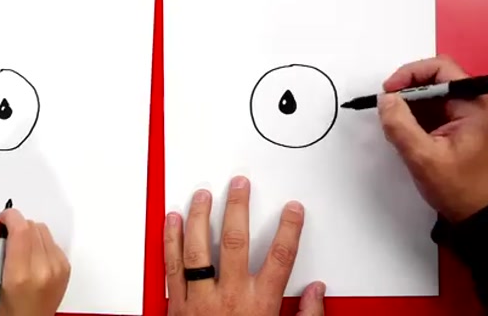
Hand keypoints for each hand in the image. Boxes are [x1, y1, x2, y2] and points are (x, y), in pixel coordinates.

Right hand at [0, 210, 70, 315]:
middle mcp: (43, 270)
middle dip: (16, 227)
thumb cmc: (5, 306)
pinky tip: (32, 258)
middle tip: (7, 241)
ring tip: (19, 252)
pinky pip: (52, 240)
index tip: (2, 219)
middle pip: (31, 226)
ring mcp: (57, 268)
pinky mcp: (65, 266)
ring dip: (29, 234)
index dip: (9, 217)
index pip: (20, 229)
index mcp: (20, 274)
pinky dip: (40, 244)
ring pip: (42, 229)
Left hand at [165, 176, 325, 315]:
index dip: (288, 230)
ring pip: (197, 248)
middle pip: (234, 242)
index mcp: (258, 305)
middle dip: (238, 208)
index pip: (279, 258)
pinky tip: (171, 219)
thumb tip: (317, 293)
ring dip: (199, 216)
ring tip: (202, 194)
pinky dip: (169, 239)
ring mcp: (199, 299)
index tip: (292, 209)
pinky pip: (171, 265)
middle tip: (239, 185)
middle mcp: (228, 297)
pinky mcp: (176, 304)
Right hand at [378, 56, 487, 222]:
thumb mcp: (424, 157)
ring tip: (394, 126)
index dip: (410, 74)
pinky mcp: (459, 127)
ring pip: (430, 97)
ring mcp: (467, 115)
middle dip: (406, 92)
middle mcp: (475, 104)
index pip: (440, 69)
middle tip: (386, 109)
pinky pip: (432, 112)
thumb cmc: (460, 189)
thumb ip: (400, 125)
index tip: (388, 91)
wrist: (482, 216)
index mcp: (474, 104)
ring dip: (408, 107)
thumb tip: (384, 99)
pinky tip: (405, 135)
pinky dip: (414, 118)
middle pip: (434, 80)